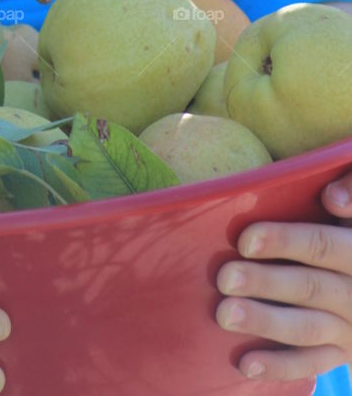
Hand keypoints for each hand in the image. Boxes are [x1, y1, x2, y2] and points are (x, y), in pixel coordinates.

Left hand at [215, 174, 351, 381]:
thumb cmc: (344, 230)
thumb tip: (333, 196)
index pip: (323, 245)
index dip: (285, 242)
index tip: (244, 241)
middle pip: (311, 287)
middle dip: (265, 283)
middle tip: (224, 278)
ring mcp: (351, 327)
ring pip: (309, 328)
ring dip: (266, 322)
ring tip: (225, 314)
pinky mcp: (342, 353)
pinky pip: (312, 363)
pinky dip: (280, 365)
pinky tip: (246, 362)